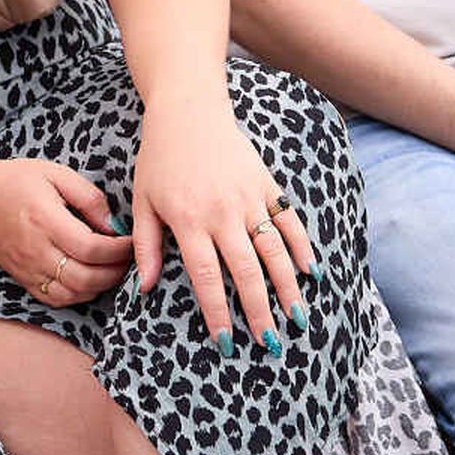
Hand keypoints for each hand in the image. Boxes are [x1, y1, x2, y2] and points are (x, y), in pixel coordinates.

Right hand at [0, 155, 133, 312]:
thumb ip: (88, 197)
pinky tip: (89, 280)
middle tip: (129, 260)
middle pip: (84, 277)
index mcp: (45, 219)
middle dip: (115, 273)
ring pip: (72, 294)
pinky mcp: (23, 278)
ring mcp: (28, 268)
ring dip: (99, 287)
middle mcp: (36, 249)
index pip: (90, 248)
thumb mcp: (55, 173)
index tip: (131, 241)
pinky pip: (56, 299)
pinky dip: (78, 295)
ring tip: (113, 269)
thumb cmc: (15, 180)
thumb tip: (113, 225)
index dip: (118, 250)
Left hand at [128, 91, 313, 345]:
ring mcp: (248, 198)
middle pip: (246, 272)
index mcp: (189, 221)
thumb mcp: (143, 201)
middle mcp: (222, 213)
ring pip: (274, 250)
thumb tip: (144, 288)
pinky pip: (288, 220)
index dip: (218, 313)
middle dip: (259, 312)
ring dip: (287, 287)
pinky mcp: (266, 184)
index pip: (206, 277)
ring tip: (298, 318)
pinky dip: (302, 246)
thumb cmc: (159, 159)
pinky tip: (311, 273)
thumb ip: (147, 246)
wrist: (187, 111)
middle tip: (270, 344)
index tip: (227, 343)